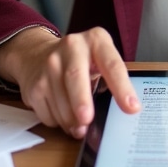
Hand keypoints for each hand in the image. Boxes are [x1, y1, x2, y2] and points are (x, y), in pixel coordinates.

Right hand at [0, 25, 139, 137]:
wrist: (38, 54)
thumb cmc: (80, 60)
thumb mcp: (99, 58)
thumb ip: (109, 79)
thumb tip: (122, 112)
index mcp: (96, 40)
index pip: (112, 64)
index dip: (122, 87)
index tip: (132, 108)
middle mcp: (71, 47)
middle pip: (75, 76)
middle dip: (81, 100)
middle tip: (88, 120)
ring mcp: (50, 65)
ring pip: (61, 101)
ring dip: (72, 121)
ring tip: (81, 126)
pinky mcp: (35, 85)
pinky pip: (48, 114)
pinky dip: (59, 122)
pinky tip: (63, 114)